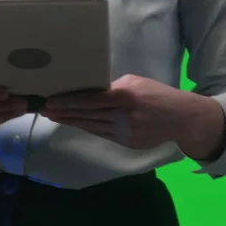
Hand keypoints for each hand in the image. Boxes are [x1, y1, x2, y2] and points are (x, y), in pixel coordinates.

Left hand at [41, 74, 225, 158]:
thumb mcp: (134, 82)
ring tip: (53, 116)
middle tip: (43, 109)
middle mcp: (124, 116)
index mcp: (125, 96)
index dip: (68, 102)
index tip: (50, 101)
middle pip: (86, 115)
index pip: (90, 100)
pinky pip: (101, 134)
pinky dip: (86, 127)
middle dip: (63, 112)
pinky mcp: (127, 143)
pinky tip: (74, 123)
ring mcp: (125, 133)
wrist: (181, 118)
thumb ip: (112, 87)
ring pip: (91, 126)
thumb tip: (88, 90)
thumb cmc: (156, 93)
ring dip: (70, 121)